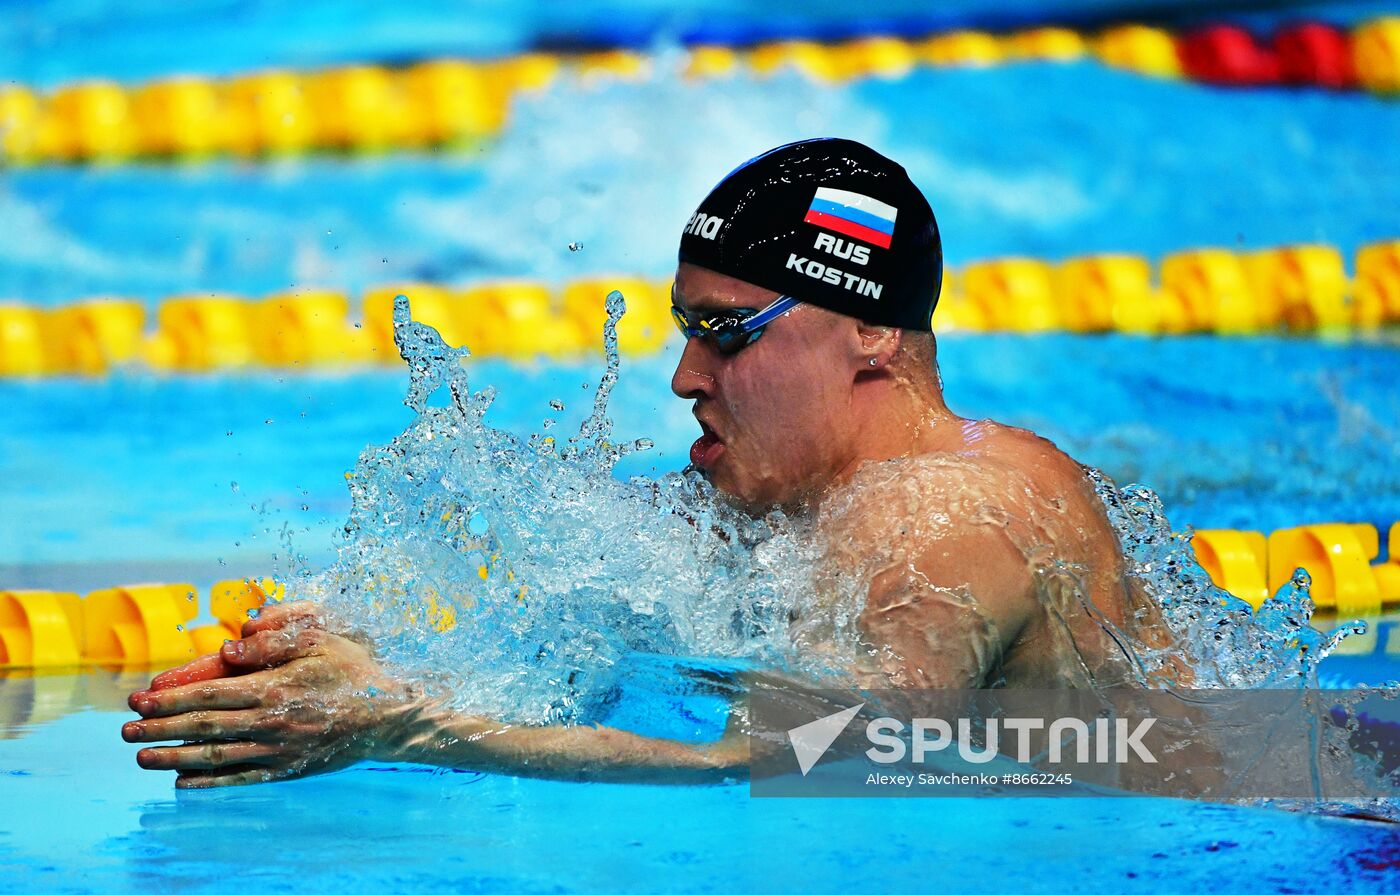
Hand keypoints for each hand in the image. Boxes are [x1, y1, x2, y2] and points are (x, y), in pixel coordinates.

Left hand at [122, 614, 414, 788]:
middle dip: (160, 728)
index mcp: (275, 688)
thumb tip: (227, 649)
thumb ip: (275, 640)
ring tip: (141, 756)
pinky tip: (183, 781)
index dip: (171, 697)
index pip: (210, 694)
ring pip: (216, 756)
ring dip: (174, 757)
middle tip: (125, 729)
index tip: (138, 696)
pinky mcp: (288, 768)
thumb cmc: (354, 670)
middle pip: (204, 727)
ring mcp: (279, 750)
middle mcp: (272, 723)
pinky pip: (242, 778)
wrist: (388, 717)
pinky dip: (210, 782)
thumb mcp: (321, 639)